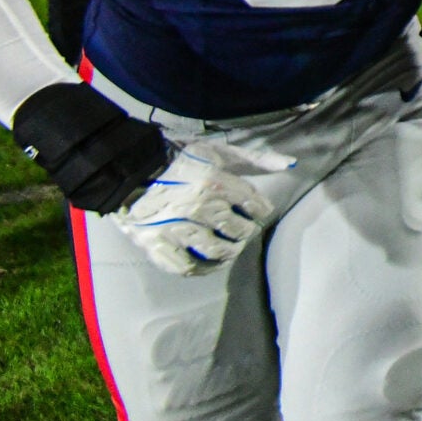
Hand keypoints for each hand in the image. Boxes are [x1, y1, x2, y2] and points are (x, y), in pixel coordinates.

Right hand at [110, 140, 289, 276]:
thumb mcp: (218, 152)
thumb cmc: (179, 159)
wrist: (131, 172)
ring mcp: (177, 230)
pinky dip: (203, 269)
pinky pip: (188, 267)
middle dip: (246, 230)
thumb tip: (290, 164)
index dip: (260, 210)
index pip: (255, 205)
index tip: (256, 210)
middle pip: (240, 231)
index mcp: (215, 183)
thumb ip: (256, 159)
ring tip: (230, 246)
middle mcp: (198, 209)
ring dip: (230, 251)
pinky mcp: (157, 246)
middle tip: (242, 228)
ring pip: (218, 251)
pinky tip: (208, 262)